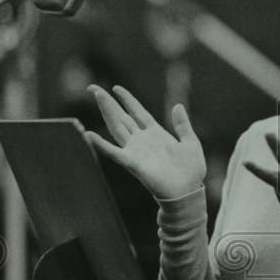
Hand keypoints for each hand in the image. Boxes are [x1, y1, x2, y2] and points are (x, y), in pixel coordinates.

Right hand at [85, 84, 205, 199]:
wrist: (189, 191)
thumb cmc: (191, 171)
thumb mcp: (190, 142)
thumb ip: (183, 125)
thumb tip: (177, 106)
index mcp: (156, 134)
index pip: (138, 112)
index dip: (127, 100)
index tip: (116, 88)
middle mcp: (142, 140)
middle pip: (122, 117)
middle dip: (108, 102)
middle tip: (93, 88)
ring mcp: (136, 151)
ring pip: (117, 127)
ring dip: (106, 112)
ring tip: (96, 97)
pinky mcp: (133, 164)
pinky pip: (114, 153)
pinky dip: (101, 145)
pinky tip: (89, 135)